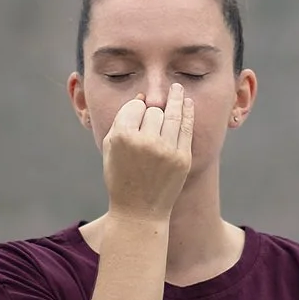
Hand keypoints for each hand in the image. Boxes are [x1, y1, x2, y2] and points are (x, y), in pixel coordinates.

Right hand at [100, 88, 193, 219]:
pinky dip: (188, 113)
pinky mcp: (182, 158)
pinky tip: (188, 103)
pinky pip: (186, 129)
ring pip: (172, 114)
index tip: (138, 111)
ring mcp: (166, 150)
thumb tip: (142, 98)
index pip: (134, 107)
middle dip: (153, 110)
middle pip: (153, 110)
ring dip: (176, 99)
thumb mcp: (110, 149)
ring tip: (177, 88)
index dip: (137, 107)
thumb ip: (121, 121)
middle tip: (153, 115)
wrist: (139, 211)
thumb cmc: (121, 178)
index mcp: (122, 138)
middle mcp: (144, 142)